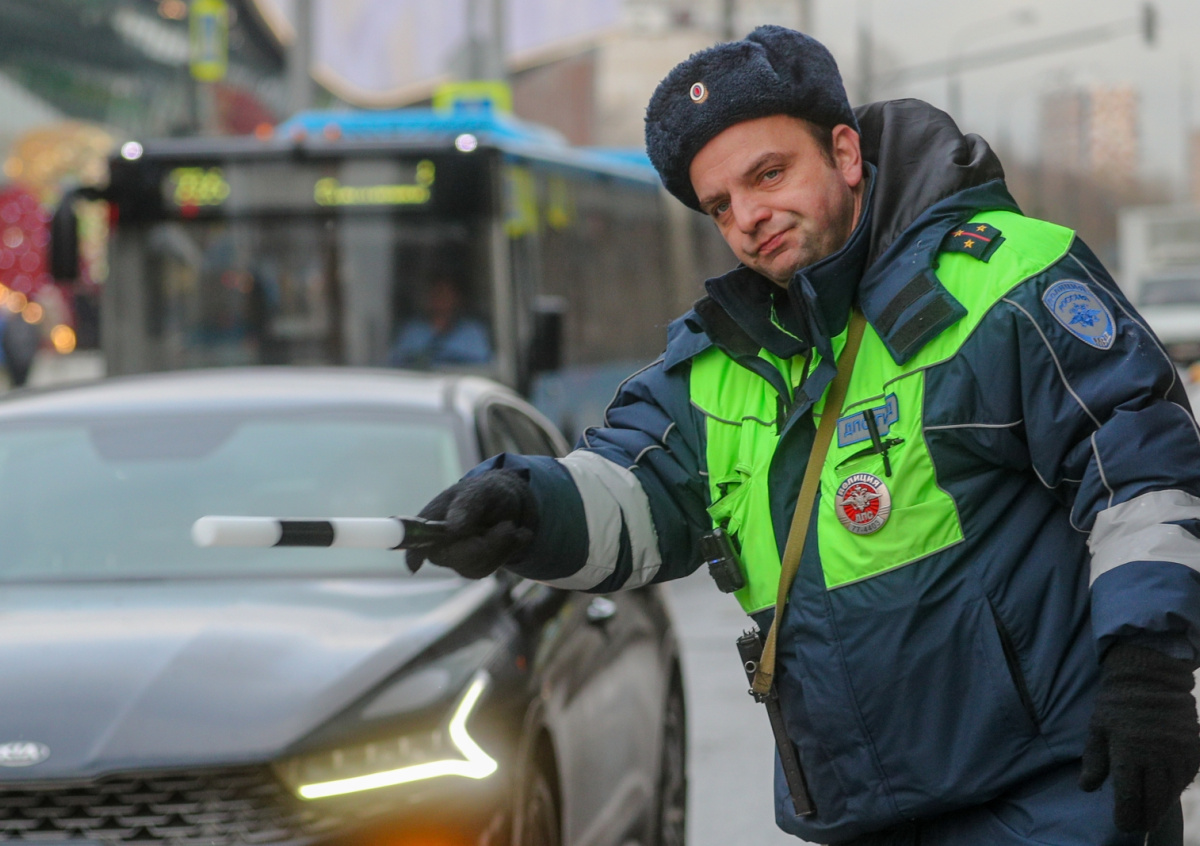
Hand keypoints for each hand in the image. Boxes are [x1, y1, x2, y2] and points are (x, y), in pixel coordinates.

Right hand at [406, 469, 537, 578]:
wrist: (509, 503)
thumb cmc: (488, 492)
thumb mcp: (481, 490)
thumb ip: (466, 505)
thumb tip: (451, 527)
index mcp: (430, 520)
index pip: (414, 541)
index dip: (412, 553)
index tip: (415, 565)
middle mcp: (436, 543)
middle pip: (454, 558)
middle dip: (486, 544)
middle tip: (508, 525)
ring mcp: (454, 559)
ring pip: (476, 566)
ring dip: (501, 546)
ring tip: (510, 525)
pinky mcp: (471, 568)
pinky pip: (489, 569)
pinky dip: (508, 552)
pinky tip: (516, 536)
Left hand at [1079, 642, 1199, 831]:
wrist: (1149, 677)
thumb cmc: (1116, 704)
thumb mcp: (1097, 729)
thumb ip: (1094, 760)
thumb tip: (1087, 787)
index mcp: (1128, 752)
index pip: (1129, 797)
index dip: (1127, 816)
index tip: (1123, 824)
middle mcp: (1156, 756)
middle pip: (1155, 800)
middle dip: (1146, 816)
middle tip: (1138, 823)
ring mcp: (1177, 752)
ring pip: (1173, 791)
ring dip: (1163, 804)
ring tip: (1152, 811)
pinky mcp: (1193, 747)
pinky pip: (1188, 776)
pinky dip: (1178, 787)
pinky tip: (1168, 790)